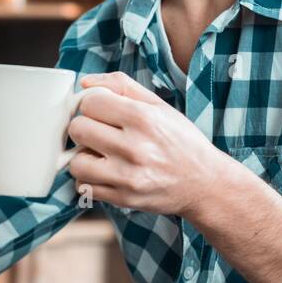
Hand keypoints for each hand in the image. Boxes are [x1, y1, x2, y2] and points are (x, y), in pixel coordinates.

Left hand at [66, 71, 226, 216]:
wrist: (205, 183)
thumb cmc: (181, 141)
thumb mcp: (159, 105)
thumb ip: (122, 86)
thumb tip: (85, 84)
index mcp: (143, 119)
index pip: (89, 103)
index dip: (93, 105)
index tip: (102, 112)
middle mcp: (135, 148)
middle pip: (78, 129)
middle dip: (86, 128)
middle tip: (100, 133)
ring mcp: (127, 176)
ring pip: (76, 162)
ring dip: (84, 157)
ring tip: (102, 155)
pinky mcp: (123, 199)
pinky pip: (83, 186)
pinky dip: (89, 179)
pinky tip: (106, 173)